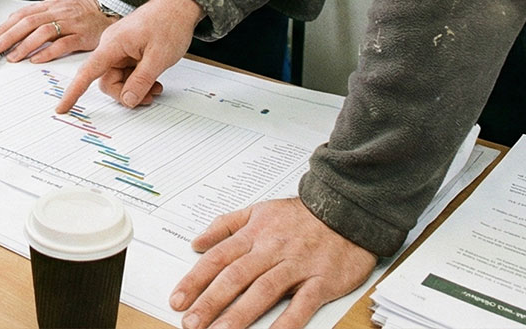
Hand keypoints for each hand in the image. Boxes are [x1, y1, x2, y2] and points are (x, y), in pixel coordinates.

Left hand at [0, 0, 117, 61]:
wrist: (108, 14)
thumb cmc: (81, 14)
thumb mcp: (58, 9)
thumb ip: (39, 17)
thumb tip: (15, 27)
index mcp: (51, 6)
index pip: (24, 14)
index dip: (7, 26)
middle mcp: (59, 12)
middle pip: (30, 22)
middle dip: (11, 36)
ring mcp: (71, 23)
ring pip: (44, 31)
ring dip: (26, 45)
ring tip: (14, 56)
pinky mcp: (83, 36)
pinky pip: (63, 44)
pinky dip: (48, 52)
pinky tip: (37, 59)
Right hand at [54, 0, 201, 112]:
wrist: (179, 5)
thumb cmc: (169, 23)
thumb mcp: (158, 57)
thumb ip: (141, 81)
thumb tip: (127, 100)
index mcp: (113, 44)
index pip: (87, 72)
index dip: (74, 92)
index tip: (63, 108)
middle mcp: (111, 45)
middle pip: (108, 80)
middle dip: (127, 92)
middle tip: (150, 95)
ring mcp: (119, 47)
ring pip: (119, 78)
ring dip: (136, 86)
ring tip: (156, 86)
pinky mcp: (128, 49)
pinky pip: (127, 71)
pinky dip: (139, 78)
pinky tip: (153, 79)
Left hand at [169, 197, 374, 328]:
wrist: (347, 208)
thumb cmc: (301, 215)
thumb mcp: (259, 210)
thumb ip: (226, 225)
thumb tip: (197, 242)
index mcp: (255, 234)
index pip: (218, 258)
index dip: (195, 280)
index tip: (177, 299)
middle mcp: (272, 249)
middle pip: (235, 277)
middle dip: (210, 302)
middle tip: (191, 322)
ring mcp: (297, 265)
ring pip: (263, 290)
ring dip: (239, 314)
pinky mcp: (322, 280)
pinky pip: (303, 303)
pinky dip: (287, 321)